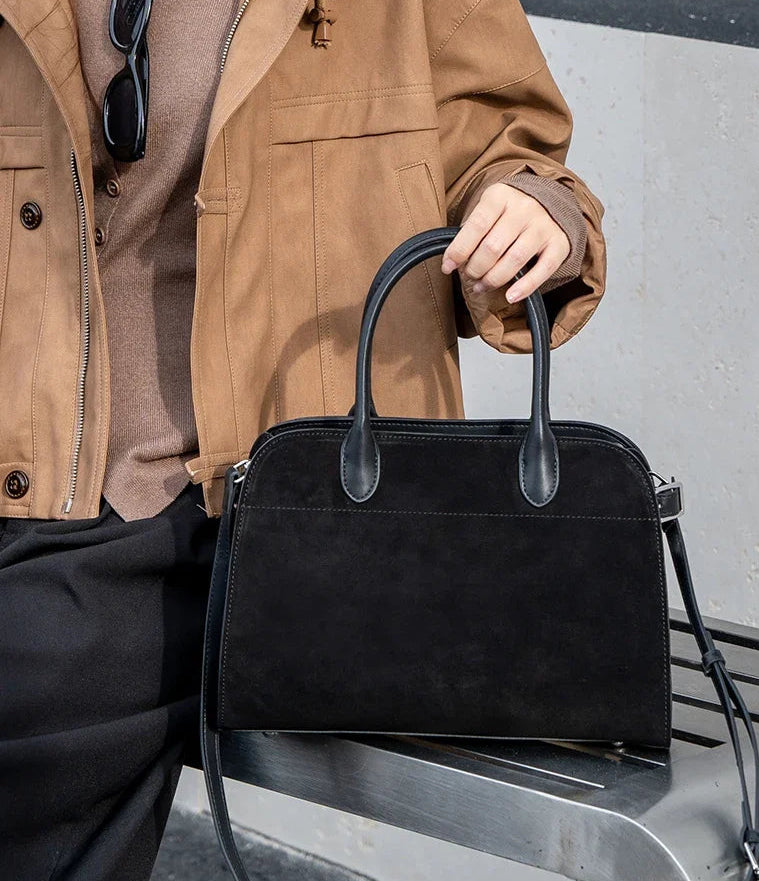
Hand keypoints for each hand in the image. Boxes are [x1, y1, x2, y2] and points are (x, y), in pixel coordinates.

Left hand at [441, 183, 569, 302]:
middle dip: (475, 268)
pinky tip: (510, 296)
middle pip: (493, 247)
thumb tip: (453, 261)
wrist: (549, 201)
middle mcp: (524, 209)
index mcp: (501, 196)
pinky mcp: (559, 244)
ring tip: (481, 286)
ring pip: (514, 261)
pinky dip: (525, 287)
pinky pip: (542, 270)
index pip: (476, 226)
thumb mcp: (489, 208)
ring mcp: (543, 226)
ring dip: (493, 280)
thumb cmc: (509, 211)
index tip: (447, 267)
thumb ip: (473, 230)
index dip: (459, 250)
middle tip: (469, 276)